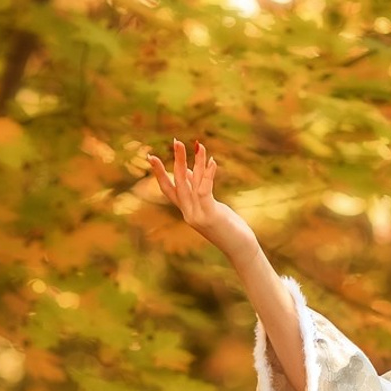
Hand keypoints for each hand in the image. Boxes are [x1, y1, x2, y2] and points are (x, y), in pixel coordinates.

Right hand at [145, 137, 246, 252]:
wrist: (240, 250)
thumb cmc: (228, 227)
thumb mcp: (211, 206)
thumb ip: (198, 189)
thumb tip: (190, 170)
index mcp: (186, 210)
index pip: (168, 189)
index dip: (159, 173)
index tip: (151, 156)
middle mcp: (188, 212)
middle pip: (178, 182)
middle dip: (177, 160)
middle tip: (176, 141)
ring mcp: (197, 215)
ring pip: (192, 184)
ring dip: (195, 162)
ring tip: (196, 145)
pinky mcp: (210, 215)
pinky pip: (205, 190)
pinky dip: (208, 174)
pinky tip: (212, 161)